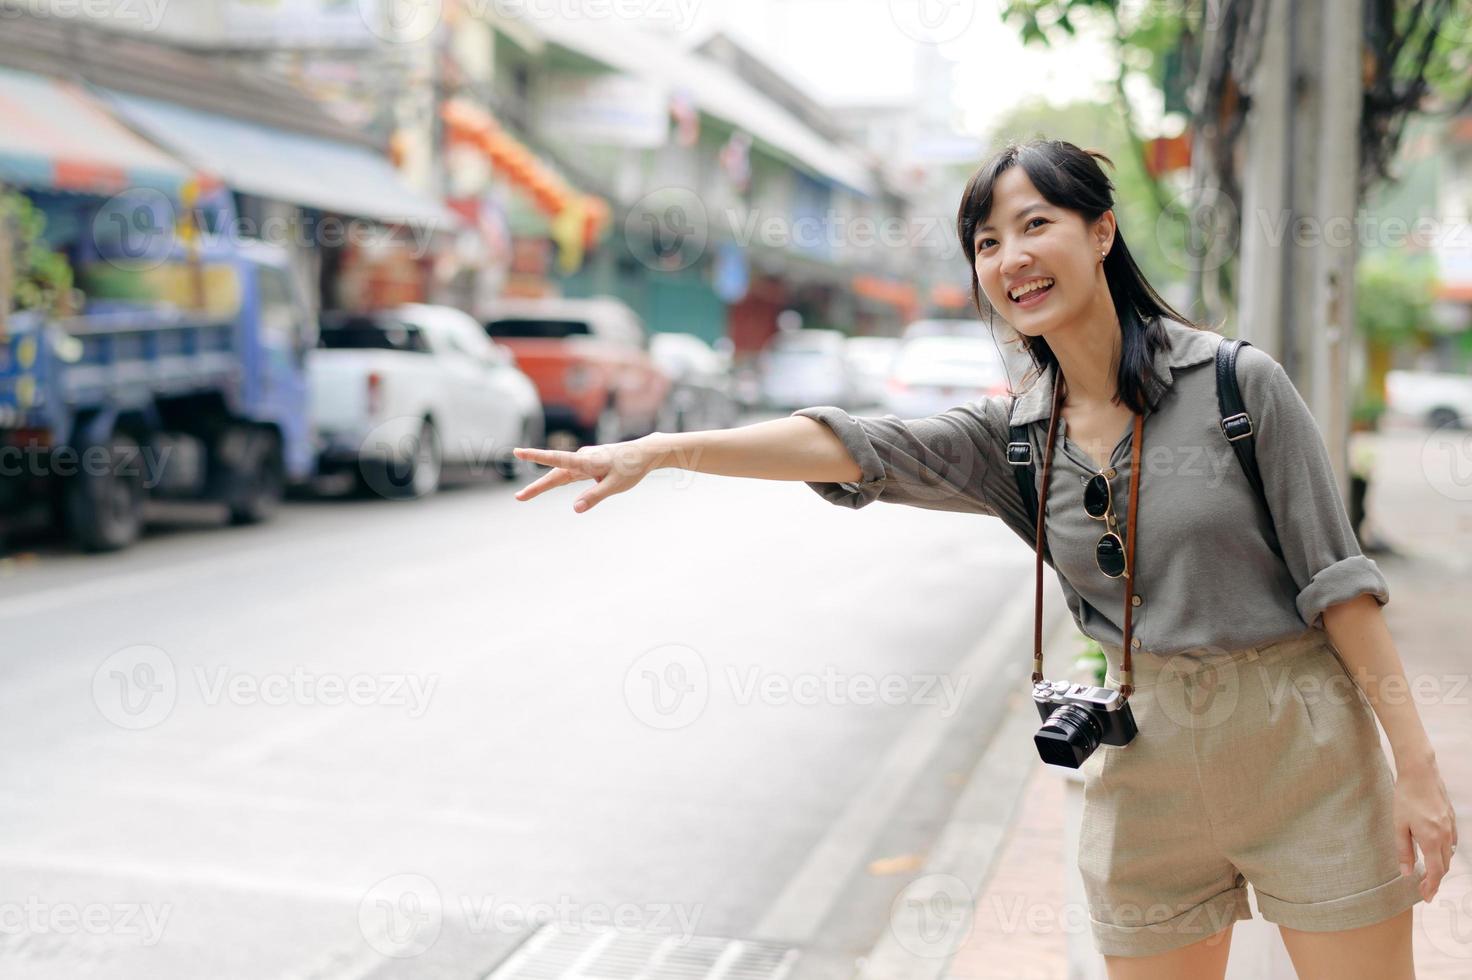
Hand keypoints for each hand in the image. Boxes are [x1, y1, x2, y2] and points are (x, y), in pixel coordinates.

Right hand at [511, 438, 660, 512]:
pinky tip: (546, 486)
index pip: (557, 459)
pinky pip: (569, 473)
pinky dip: (557, 480)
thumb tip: (575, 509)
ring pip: (560, 474)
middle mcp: (582, 458)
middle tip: (519, 498)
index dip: (536, 457)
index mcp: (587, 461)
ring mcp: (584, 460)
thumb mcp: (615, 486)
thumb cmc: (631, 469)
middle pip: (554, 474)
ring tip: (524, 496)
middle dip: (536, 487)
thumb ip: (595, 497)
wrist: (644, 453)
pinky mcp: (588, 463)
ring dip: (544, 485)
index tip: (518, 452)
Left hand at [1393, 756, 1457, 901]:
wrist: (1420, 773)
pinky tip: (1437, 853)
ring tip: (1429, 875)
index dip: (1431, 886)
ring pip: (1449, 855)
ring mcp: (1450, 827)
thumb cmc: (1405, 797)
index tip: (1425, 897)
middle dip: (1435, 881)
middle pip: (1444, 866)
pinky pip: (1452, 842)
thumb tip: (1407, 873)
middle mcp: (1445, 836)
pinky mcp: (1451, 819)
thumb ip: (1403, 850)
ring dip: (1440, 867)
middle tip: (1424, 890)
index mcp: (1431, 839)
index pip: (1435, 871)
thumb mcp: (1398, 825)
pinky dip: (1445, 853)